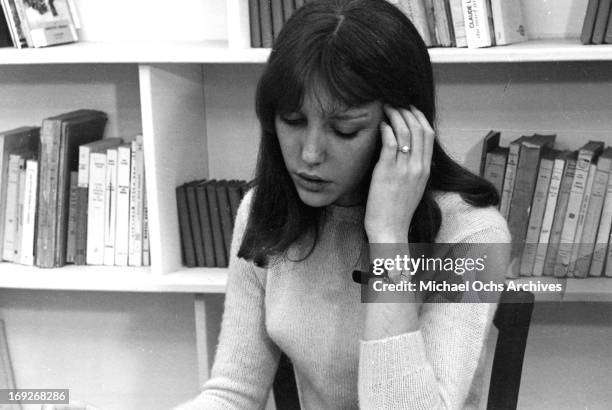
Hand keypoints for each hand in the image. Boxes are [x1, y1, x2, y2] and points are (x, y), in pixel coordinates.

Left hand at [364, 105, 434, 242]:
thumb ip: (414, 170)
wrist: (390, 229)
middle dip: (407, 112)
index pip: (429, 135)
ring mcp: (403, 169)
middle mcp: (418, 167)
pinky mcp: (387, 172)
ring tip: (386, 109)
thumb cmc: (397, 211)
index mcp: (425, 169)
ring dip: (396, 116)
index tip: (410, 108)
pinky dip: (385, 130)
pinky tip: (380, 125)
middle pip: (419, 129)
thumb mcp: (413, 188)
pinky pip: (389, 144)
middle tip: (395, 104)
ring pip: (405, 133)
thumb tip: (410, 154)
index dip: (419, 117)